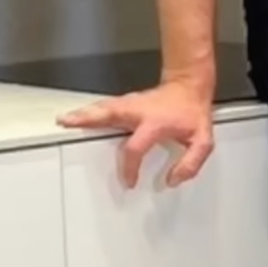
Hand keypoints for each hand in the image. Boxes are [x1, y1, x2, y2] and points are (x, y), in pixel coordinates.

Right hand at [56, 78, 214, 188]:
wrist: (189, 86)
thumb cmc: (192, 112)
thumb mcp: (202, 140)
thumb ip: (191, 163)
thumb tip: (173, 179)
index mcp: (155, 123)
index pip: (135, 146)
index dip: (130, 166)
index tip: (130, 180)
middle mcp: (138, 111)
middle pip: (108, 115)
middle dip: (88, 119)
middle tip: (68, 124)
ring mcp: (130, 103)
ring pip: (102, 108)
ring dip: (83, 114)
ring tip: (65, 119)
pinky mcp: (126, 101)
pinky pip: (105, 106)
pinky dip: (90, 111)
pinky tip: (79, 116)